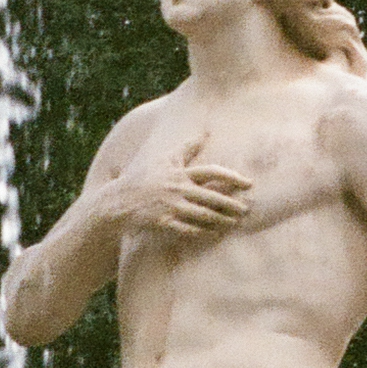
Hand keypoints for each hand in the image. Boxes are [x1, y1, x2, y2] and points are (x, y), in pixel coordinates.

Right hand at [114, 139, 251, 241]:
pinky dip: (202, 232)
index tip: (248, 183)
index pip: (211, 172)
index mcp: (179, 173)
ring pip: (202, 215)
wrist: (118, 201)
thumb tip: (205, 133)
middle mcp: (177, 188)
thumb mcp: (164, 159)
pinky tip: (214, 234)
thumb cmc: (144, 177)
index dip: (232, 177)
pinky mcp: (164, 222)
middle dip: (231, 204)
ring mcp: (170, 206)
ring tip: (234, 223)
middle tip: (247, 209)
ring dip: (221, 220)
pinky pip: (188, 229)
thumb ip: (187, 148)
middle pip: (211, 196)